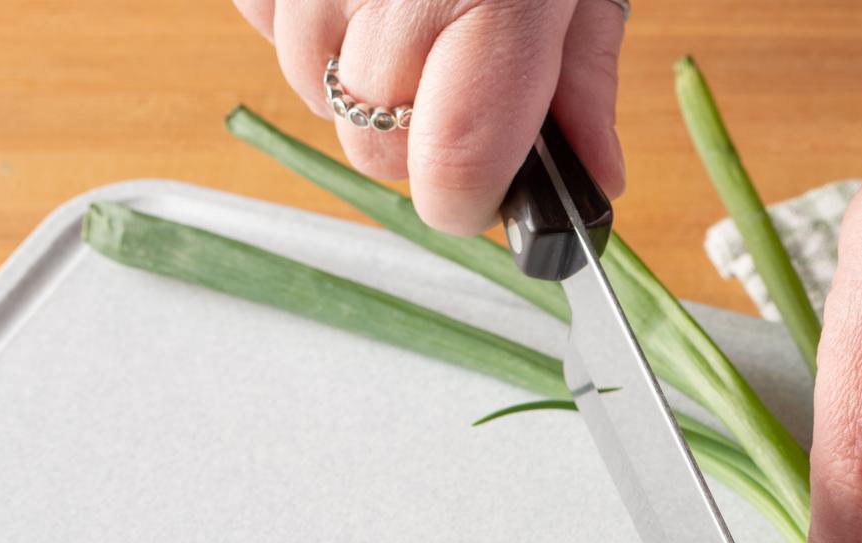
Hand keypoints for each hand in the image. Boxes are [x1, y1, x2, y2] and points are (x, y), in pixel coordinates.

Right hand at [231, 0, 626, 233]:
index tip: (488, 200)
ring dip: (363, 87)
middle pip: (379, 150)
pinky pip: (269, 28)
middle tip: (462, 92)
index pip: (458, 161)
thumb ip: (581, 81)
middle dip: (422, 148)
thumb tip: (592, 183)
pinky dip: (313, 28)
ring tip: (412, 22)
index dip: (472, 202)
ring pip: (317, 96)